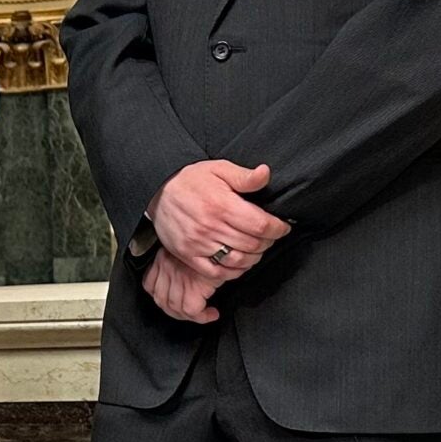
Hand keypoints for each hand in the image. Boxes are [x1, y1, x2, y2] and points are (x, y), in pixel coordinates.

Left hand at [142, 249, 221, 323]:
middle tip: (186, 313)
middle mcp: (167, 268)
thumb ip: (181, 261)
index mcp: (163, 258)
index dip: (159, 297)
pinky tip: (210, 314)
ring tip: (200, 315)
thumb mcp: (189, 248)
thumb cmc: (212, 246)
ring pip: (174, 307)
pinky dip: (201, 317)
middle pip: (161, 299)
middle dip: (173, 311)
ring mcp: (178, 278)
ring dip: (187, 316)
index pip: (149, 284)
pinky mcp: (194, 287)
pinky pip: (191, 311)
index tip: (169, 301)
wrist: (226, 244)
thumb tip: (184, 276)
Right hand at [147, 160, 291, 275]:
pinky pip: (216, 272)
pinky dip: (233, 272)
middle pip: (252, 244)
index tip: (282, 227)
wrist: (157, 190)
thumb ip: (244, 176)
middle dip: (268, 242)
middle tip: (270, 236)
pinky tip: (239, 263)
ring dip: (254, 257)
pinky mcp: (188, 255)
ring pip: (238, 260)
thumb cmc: (191, 180)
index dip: (278, 228)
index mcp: (222, 205)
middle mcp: (210, 227)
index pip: (261, 225)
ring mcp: (198, 244)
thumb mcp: (218, 169)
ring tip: (257, 248)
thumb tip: (266, 174)